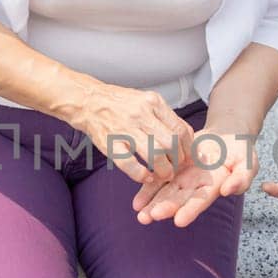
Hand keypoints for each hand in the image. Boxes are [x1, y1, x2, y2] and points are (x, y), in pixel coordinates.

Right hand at [67, 83, 194, 183]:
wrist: (89, 101)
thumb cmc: (120, 104)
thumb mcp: (146, 101)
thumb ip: (164, 117)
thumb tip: (185, 137)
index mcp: (153, 102)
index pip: (180, 129)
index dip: (188, 148)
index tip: (188, 157)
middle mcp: (140, 115)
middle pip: (171, 143)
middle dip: (178, 161)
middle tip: (176, 167)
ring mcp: (124, 129)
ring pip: (155, 154)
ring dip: (164, 170)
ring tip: (164, 175)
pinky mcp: (110, 143)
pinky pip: (130, 164)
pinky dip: (141, 175)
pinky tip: (146, 177)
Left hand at [132, 127, 255, 226]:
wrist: (227, 137)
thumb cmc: (241, 153)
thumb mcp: (248, 163)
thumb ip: (241, 178)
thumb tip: (229, 191)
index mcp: (214, 187)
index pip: (201, 200)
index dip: (190, 210)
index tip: (179, 221)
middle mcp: (196, 186)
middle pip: (178, 199)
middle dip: (163, 209)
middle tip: (149, 217)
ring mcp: (183, 178)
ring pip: (165, 192)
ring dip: (152, 203)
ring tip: (140, 214)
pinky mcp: (173, 166)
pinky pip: (158, 178)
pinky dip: (147, 189)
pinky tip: (137, 202)